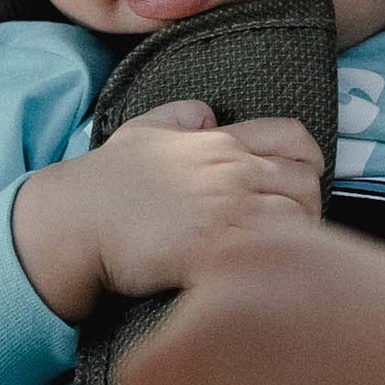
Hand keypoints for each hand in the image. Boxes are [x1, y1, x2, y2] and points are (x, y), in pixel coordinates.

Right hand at [12, 101, 322, 323]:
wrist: (76, 221)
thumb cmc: (104, 183)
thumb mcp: (142, 131)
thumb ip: (178, 116)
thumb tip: (206, 112)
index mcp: (220, 143)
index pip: (294, 138)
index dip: (308, 163)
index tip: (297, 185)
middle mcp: (232, 172)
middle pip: (307, 183)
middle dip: (307, 207)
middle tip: (289, 230)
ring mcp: (227, 210)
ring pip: (299, 220)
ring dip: (296, 240)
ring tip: (276, 256)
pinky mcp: (218, 249)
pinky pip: (274, 254)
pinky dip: (278, 264)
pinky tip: (261, 273)